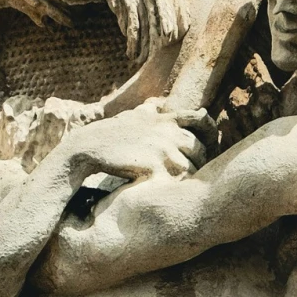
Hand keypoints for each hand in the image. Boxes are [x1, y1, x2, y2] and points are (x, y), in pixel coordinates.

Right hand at [72, 101, 201, 183]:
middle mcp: (168, 131)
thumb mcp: (131, 116)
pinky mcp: (155, 167)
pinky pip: (179, 181)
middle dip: (198, 162)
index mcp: (165, 118)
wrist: (87, 148)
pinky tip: (171, 193)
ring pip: (193, 167)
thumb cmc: (109, 135)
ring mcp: (163, 150)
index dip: (209, 133)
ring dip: (189, 177)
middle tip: (191, 174)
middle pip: (200, 149)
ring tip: (180, 185)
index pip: (201, 120)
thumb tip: (155, 104)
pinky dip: (178, 187)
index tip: (208, 145)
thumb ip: (148, 110)